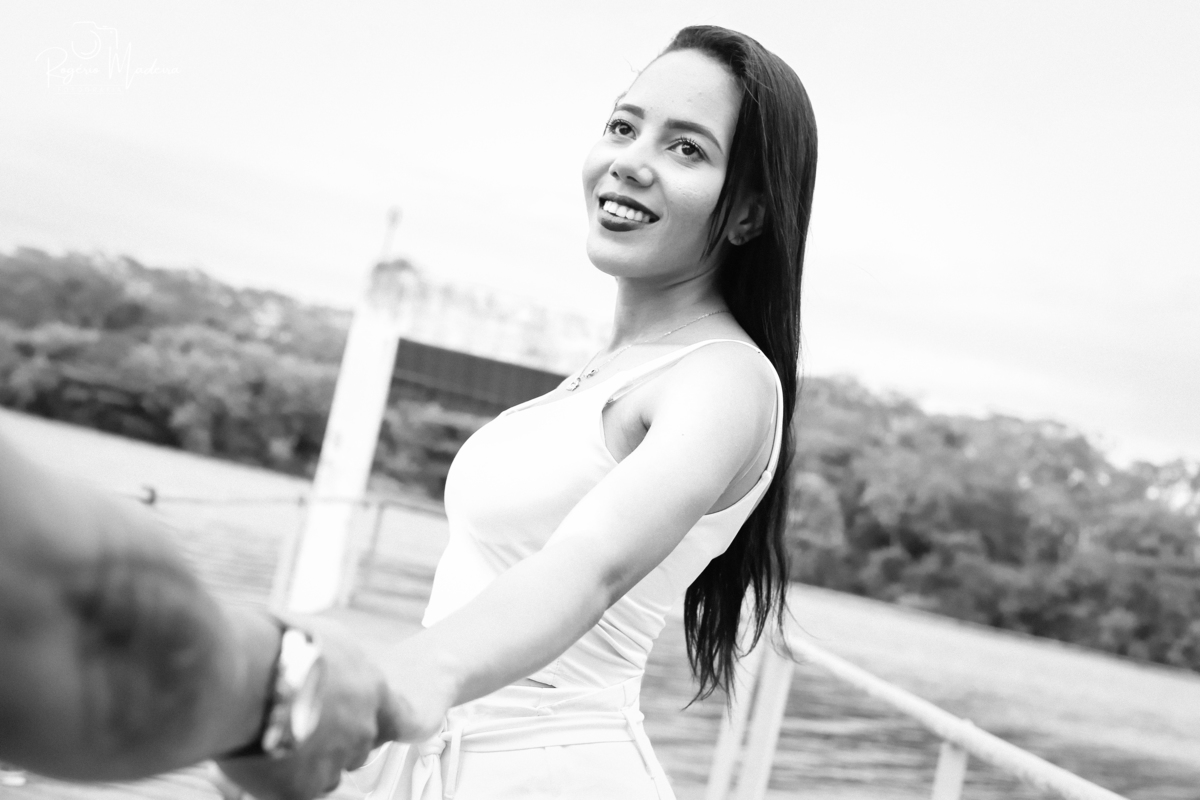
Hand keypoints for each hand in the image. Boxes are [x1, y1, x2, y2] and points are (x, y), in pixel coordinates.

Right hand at [215, 618, 401, 799]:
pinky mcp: (301, 789)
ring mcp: (333, 762)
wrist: (240, 677)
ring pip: (329, 772)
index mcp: (373, 690)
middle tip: (304, 720)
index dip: (392, 724)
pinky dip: (282, 778)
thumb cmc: (277, 647)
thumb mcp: (328, 639)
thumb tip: (344, 674)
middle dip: (338, 737)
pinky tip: (263, 752)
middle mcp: (361, 730)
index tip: (390, 727)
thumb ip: (347, 667)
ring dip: (312, 760)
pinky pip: (299, 790)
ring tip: (277, 734)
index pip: (407, 720)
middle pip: (360, 745)